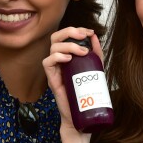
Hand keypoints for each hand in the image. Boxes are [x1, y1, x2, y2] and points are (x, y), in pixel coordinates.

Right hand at [43, 27, 102, 142]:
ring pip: (52, 47)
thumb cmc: (86, 90)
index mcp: (68, 55)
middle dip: (69, 32)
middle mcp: (59, 59)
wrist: (81, 113)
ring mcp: (55, 68)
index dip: (76, 30)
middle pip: (56, 37)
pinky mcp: (52, 79)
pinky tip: (69, 59)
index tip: (89, 32)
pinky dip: (57, 57)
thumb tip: (95, 37)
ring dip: (68, 45)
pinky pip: (47, 62)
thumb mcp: (95, 68)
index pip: (66, 35)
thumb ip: (95, 53)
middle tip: (83, 36)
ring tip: (82, 52)